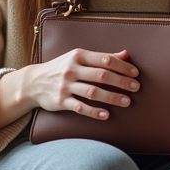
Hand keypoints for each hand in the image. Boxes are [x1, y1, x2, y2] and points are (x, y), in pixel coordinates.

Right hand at [26, 49, 140, 120]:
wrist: (33, 81)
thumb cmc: (62, 67)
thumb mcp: (79, 58)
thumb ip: (102, 57)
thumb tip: (126, 54)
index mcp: (78, 56)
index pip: (105, 60)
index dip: (122, 66)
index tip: (135, 73)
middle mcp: (72, 69)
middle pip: (101, 75)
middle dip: (121, 82)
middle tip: (136, 87)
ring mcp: (66, 86)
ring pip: (93, 92)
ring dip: (112, 97)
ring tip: (127, 101)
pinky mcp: (61, 101)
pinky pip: (80, 107)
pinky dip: (94, 112)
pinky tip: (106, 115)